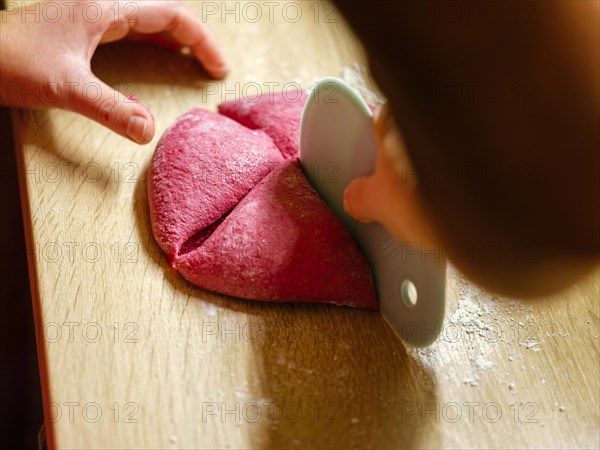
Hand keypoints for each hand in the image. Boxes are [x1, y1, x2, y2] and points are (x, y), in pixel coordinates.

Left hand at [0, 0, 228, 143]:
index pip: (171, 14)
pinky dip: (156, 41)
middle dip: (196, 39)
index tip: (218, 69)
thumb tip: (150, 131)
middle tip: (214, 68)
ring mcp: (93, 14)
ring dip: (177, 38)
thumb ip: (111, 110)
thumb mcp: (66, 88)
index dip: (202, 41)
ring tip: (197, 62)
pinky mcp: (84, 28)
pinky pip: (132, 28)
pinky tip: (160, 54)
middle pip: (165, 12)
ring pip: (150, 19)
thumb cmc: (9, 61)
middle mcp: (102, 5)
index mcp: (105, 8)